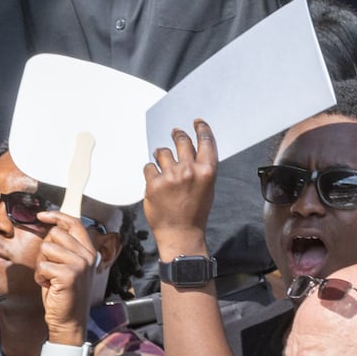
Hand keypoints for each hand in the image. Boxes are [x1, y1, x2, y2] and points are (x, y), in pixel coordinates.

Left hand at [35, 210, 99, 344]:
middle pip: (55, 234)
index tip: (42, 215)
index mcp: (89, 251)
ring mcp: (79, 264)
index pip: (73, 223)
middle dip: (46, 250)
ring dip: (42, 264)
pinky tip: (50, 286)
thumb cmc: (65, 293)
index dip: (57, 215)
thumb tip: (51, 227)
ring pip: (46, 248)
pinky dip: (40, 276)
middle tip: (51, 267)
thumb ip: (66, 247)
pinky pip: (42, 265)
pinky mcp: (68, 274)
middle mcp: (87, 255)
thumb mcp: (70, 266)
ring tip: (51, 278)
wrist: (69, 321)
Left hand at [144, 120, 217, 256]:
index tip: (197, 122)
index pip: (205, 141)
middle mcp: (189, 170)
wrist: (180, 233)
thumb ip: (201, 168)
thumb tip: (192, 151)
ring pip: (162, 152)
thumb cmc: (195, 212)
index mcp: (206, 171)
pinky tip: (155, 181)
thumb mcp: (207, 188)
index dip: (201, 128)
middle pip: (182, 141)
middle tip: (175, 133)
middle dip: (178, 135)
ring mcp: (170, 176)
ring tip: (162, 164)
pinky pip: (149, 167)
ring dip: (161, 156)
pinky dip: (151, 172)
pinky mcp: (154, 183)